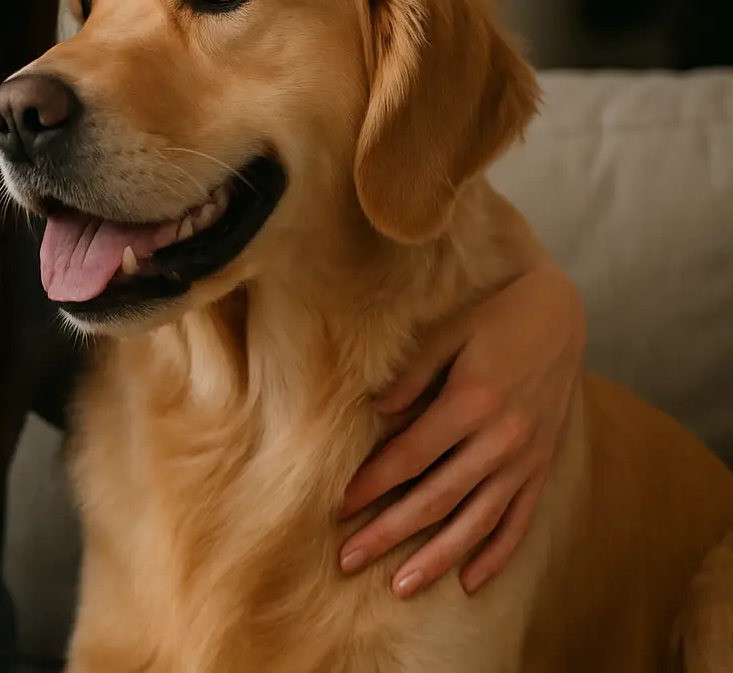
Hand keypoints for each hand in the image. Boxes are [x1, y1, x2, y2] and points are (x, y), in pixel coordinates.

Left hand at [337, 259, 585, 597]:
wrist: (560, 311)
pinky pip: (519, 520)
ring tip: (401, 587)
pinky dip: (496, 554)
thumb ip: (411, 375)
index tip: (338, 509)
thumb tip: (375, 415)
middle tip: (349, 560)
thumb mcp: (448, 330)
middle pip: (436, 499)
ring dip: (437, 557)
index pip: (409, 457)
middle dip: (388, 533)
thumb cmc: (493, 314)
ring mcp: (526, 457)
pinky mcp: (542, 466)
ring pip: (476, 521)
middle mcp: (502, 438)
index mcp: (472, 401)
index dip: (371, 486)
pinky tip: (470, 582)